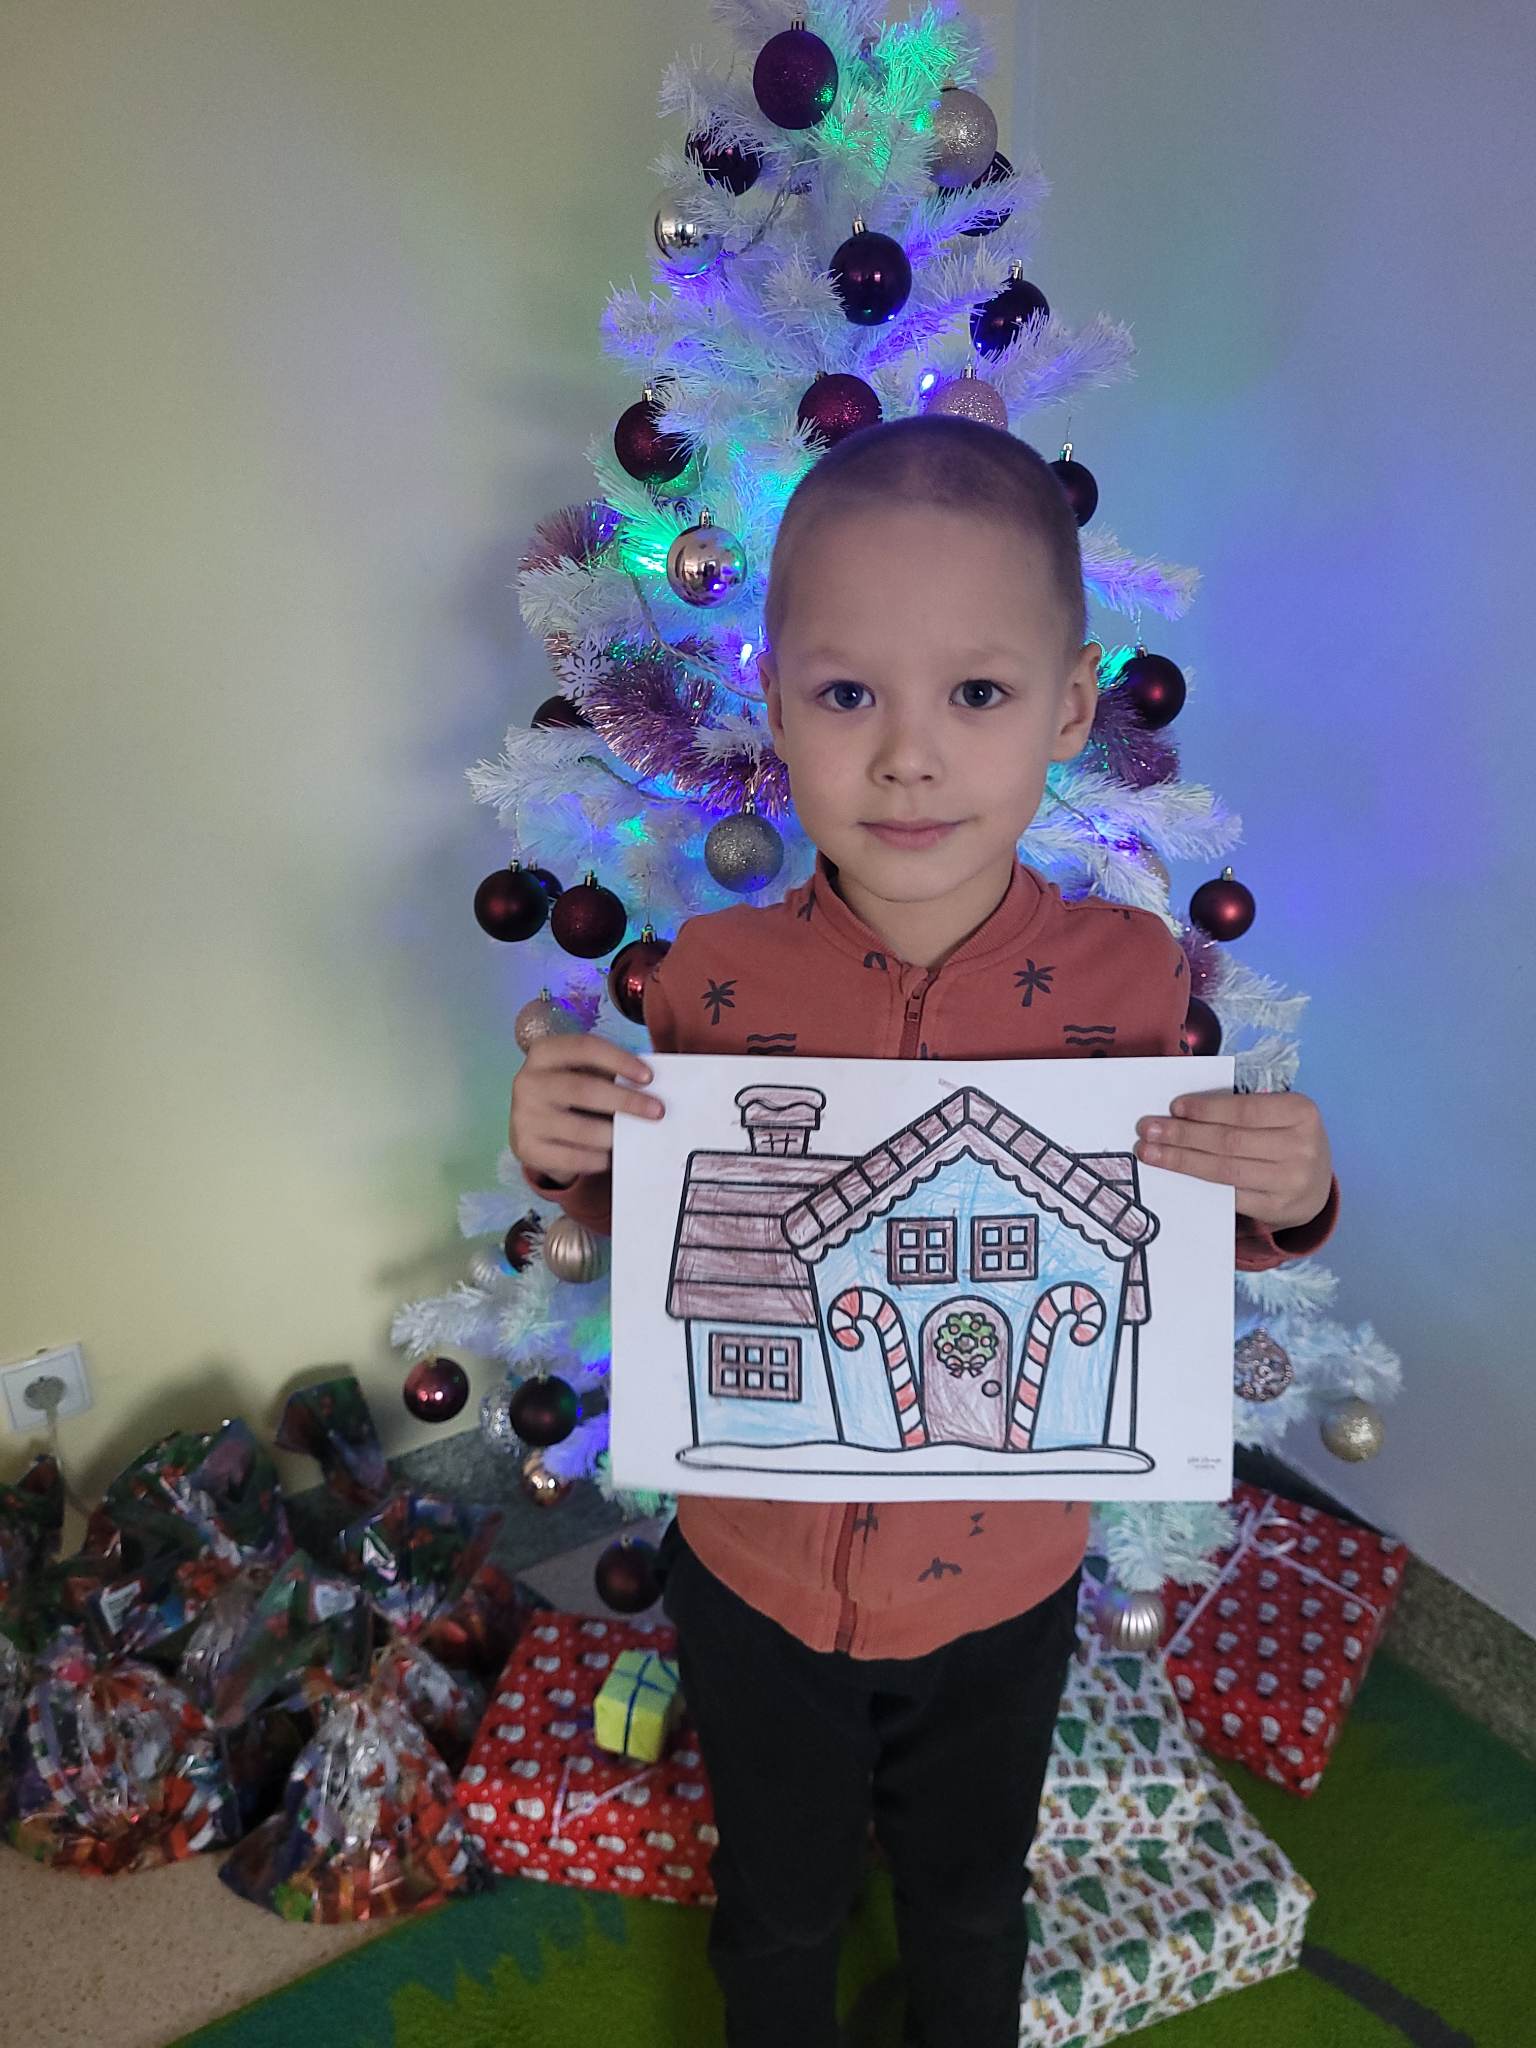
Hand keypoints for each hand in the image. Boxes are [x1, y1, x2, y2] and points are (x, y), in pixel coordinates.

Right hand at [510, 1032, 662, 1184]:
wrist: (532, 1126)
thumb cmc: (570, 1093)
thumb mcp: (582, 1072)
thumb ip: (609, 1073)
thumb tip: (651, 1090)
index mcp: (543, 1053)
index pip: (584, 1047)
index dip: (618, 1060)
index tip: (648, 1077)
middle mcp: (527, 1082)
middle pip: (583, 1089)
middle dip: (626, 1101)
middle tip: (657, 1111)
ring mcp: (524, 1117)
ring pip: (581, 1129)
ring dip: (615, 1135)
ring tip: (634, 1136)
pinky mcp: (527, 1149)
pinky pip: (573, 1157)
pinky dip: (599, 1158)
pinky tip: (611, 1155)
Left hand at [1135, 1089, 1332, 1231]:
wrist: (1316, 1186)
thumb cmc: (1285, 1139)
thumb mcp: (1279, 1115)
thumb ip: (1241, 1110)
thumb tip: (1180, 1110)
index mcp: (1301, 1112)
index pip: (1244, 1109)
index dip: (1206, 1109)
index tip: (1173, 1107)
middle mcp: (1301, 1148)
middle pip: (1229, 1141)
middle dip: (1183, 1135)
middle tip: (1148, 1130)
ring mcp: (1290, 1182)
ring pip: (1224, 1169)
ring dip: (1181, 1160)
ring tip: (1150, 1152)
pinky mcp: (1277, 1208)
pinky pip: (1228, 1194)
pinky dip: (1198, 1181)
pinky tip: (1175, 1172)